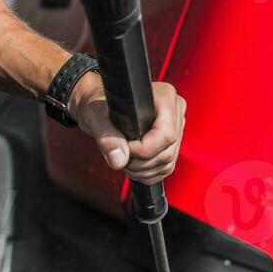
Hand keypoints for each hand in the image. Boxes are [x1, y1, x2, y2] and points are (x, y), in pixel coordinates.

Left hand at [69, 76, 186, 184]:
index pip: (166, 135)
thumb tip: (119, 159)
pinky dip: (147, 174)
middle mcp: (174, 111)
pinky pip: (166, 168)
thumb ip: (107, 137)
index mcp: (164, 97)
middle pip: (167, 152)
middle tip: (120, 156)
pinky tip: (133, 164)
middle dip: (140, 163)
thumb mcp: (97, 117)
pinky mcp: (171, 143)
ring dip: (142, 171)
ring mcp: (175, 128)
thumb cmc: (99, 105)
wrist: (101, 109)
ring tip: (124, 159)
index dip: (143, 149)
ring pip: (167, 163)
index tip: (124, 148)